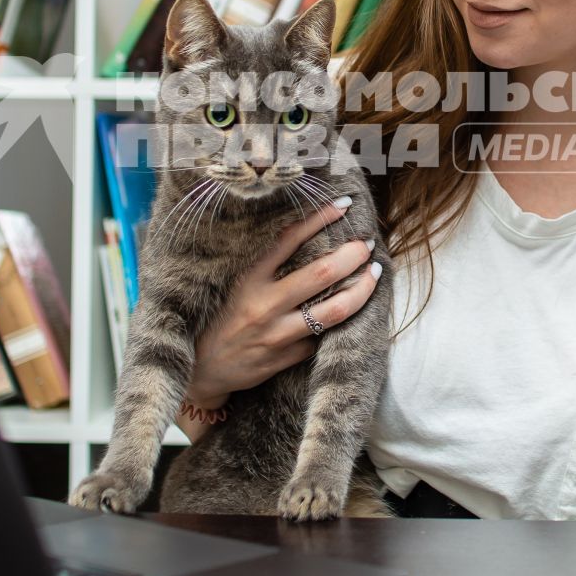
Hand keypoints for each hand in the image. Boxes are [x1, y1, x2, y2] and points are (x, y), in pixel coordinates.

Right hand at [183, 195, 382, 412]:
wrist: (202, 370)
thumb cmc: (222, 320)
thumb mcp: (237, 285)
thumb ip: (269, 267)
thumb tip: (311, 240)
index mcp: (249, 279)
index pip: (289, 239)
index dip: (320, 218)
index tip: (343, 205)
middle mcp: (264, 305)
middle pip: (322, 274)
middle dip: (353, 255)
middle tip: (366, 245)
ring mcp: (278, 334)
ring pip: (335, 310)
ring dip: (362, 290)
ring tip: (373, 274)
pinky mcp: (288, 358)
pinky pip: (322, 338)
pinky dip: (336, 324)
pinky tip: (347, 311)